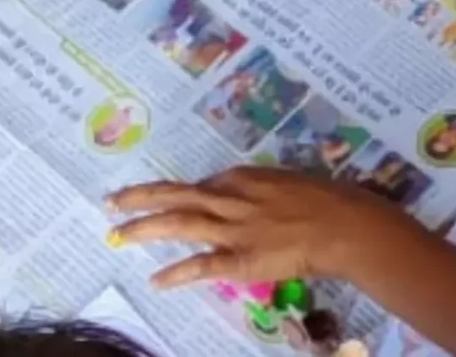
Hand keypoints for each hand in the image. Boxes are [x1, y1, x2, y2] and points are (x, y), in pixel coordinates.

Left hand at [108, 167, 399, 289]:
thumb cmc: (327, 198)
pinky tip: (158, 279)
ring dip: (145, 229)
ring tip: (118, 235)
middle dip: (141, 198)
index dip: (177, 192)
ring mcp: (233, 229)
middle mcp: (231, 198)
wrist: (344, 224)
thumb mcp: (289, 181)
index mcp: (244, 177)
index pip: (202, 184)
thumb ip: (261, 188)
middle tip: (111, 202)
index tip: (159, 197)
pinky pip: (203, 265)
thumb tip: (247, 192)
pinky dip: (178, 272)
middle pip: (177, 196)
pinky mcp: (241, 259)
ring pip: (180, 225)